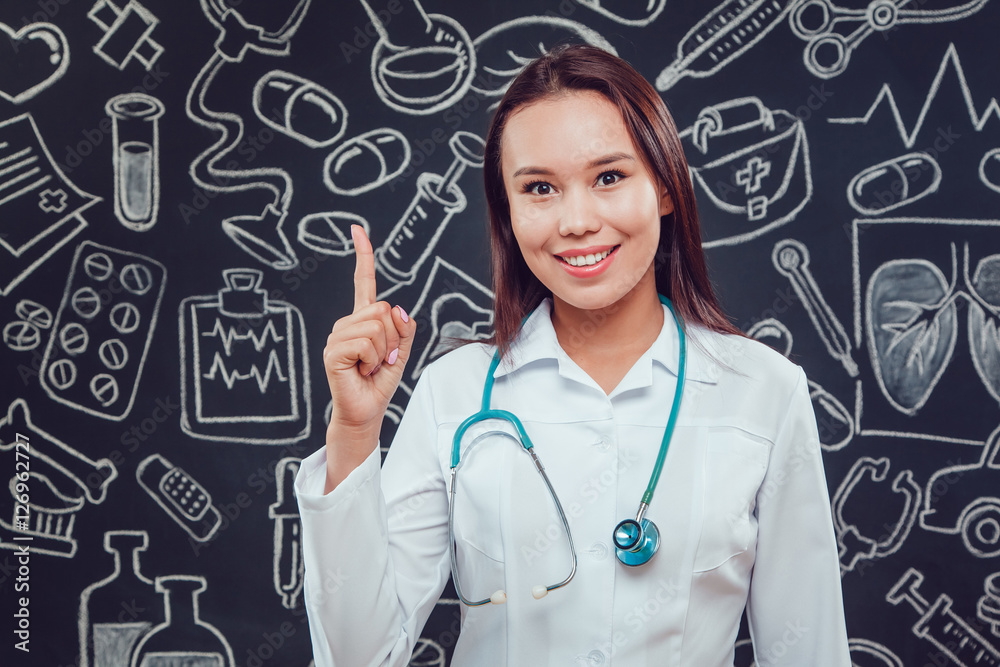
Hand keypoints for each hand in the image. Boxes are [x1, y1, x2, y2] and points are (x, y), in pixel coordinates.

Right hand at [323, 225, 415, 442]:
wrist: (366, 411)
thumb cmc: (379, 382)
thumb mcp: (401, 351)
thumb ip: (404, 328)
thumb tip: (396, 307)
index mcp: (363, 319)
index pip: (363, 282)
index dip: (363, 256)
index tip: (357, 230)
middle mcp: (347, 323)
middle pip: (382, 308)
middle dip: (393, 336)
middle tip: (383, 358)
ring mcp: (337, 336)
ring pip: (376, 326)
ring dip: (383, 351)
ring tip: (371, 366)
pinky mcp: (333, 352)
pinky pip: (366, 343)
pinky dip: (372, 359)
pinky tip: (361, 370)